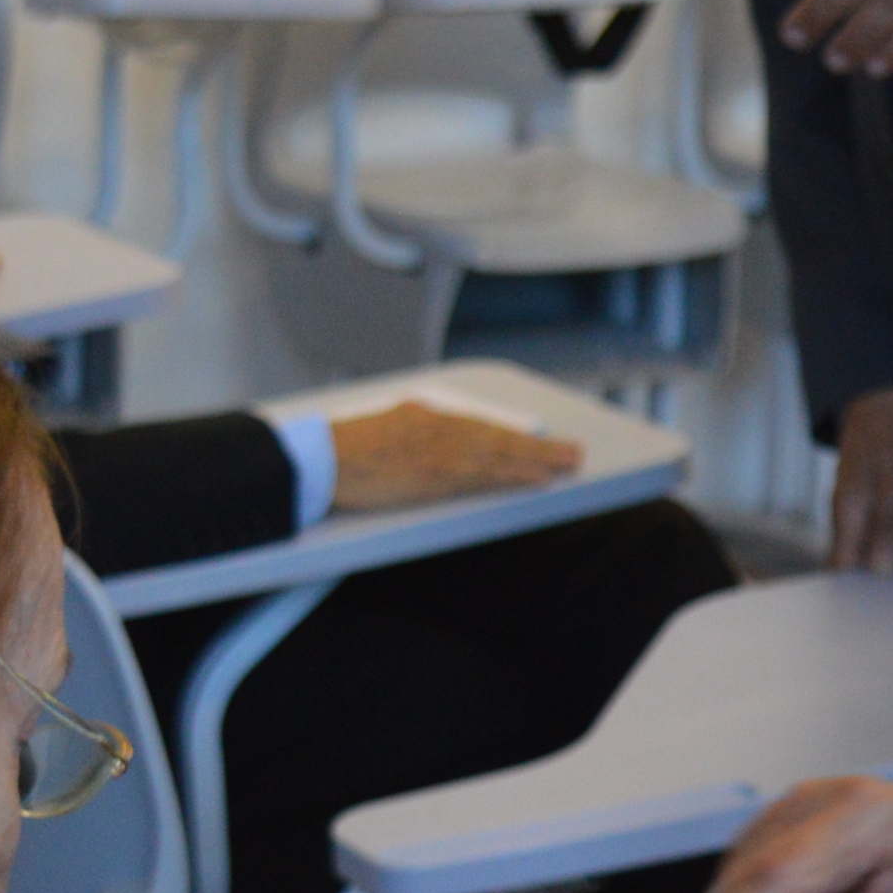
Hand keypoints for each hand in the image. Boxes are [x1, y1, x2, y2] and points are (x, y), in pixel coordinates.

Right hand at [329, 400, 582, 512]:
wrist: (320, 460)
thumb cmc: (340, 454)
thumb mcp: (381, 432)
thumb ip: (412, 438)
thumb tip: (435, 454)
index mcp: (423, 414)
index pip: (479, 426)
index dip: (512, 436)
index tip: (537, 441)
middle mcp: (437, 425)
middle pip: (499, 436)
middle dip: (538, 445)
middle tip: (573, 451)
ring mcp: (439, 448)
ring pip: (500, 453)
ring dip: (538, 459)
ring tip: (568, 464)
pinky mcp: (437, 472)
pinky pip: (486, 473)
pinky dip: (515, 474)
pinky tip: (538, 478)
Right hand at [828, 386, 892, 574]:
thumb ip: (890, 523)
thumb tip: (883, 570)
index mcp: (848, 512)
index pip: (843, 570)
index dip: (867, 587)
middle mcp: (852, 515)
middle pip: (864, 563)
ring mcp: (865, 507)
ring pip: (881, 547)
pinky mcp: (881, 499)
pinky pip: (892, 530)